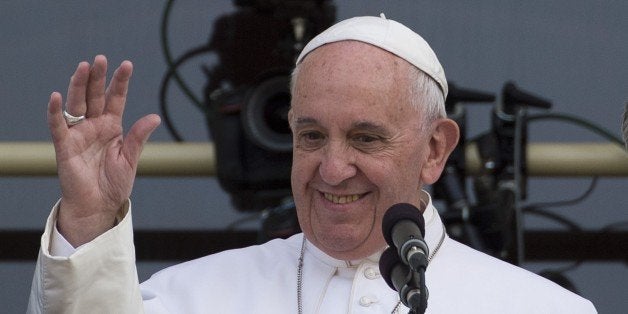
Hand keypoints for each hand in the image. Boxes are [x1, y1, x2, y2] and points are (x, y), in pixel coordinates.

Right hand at [48, 55, 160, 246]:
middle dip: (98, 77)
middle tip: (101, 58)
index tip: (127, 64)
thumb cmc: (114, 184)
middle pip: (95, 96)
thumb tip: (154, 117)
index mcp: (112, 127)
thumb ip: (139, 137)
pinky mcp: (64, 146)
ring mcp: (79, 134)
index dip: (120, 82)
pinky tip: (56, 96)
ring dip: (79, 86)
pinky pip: (58, 126)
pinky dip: (55, 112)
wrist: (98, 206)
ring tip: (83, 67)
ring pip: (77, 104)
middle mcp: (94, 126)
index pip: (116, 99)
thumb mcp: (130, 159)